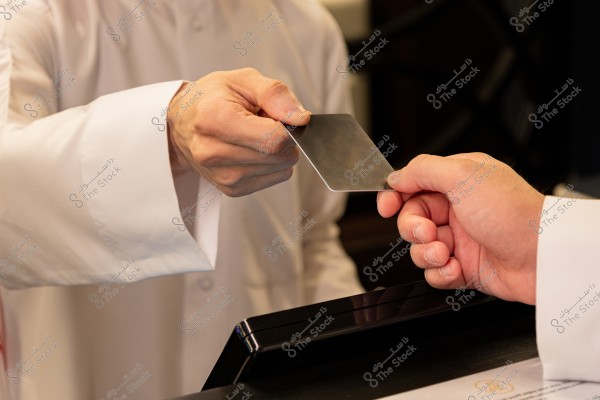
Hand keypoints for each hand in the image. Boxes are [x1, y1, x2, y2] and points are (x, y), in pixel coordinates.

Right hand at [167, 68, 309, 196]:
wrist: (181, 123)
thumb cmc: (211, 98)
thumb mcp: (243, 79)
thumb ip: (274, 94)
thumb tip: (300, 118)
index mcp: (214, 120)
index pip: (274, 138)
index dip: (287, 126)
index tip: (276, 115)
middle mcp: (214, 153)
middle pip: (279, 156)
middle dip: (284, 137)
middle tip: (263, 122)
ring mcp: (223, 176)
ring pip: (281, 169)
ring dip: (277, 151)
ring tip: (254, 135)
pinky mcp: (231, 190)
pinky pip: (274, 178)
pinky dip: (271, 163)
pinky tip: (251, 150)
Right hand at [377, 153, 544, 304]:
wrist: (542, 258)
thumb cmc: (513, 213)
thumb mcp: (464, 175)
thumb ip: (423, 170)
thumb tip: (396, 177)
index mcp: (457, 181)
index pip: (413, 185)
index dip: (395, 196)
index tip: (387, 207)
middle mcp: (457, 209)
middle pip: (411, 219)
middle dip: (413, 228)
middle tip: (429, 233)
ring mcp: (459, 239)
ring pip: (418, 248)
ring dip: (426, 253)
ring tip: (445, 254)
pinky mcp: (463, 267)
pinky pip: (433, 272)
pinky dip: (440, 273)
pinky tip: (456, 269)